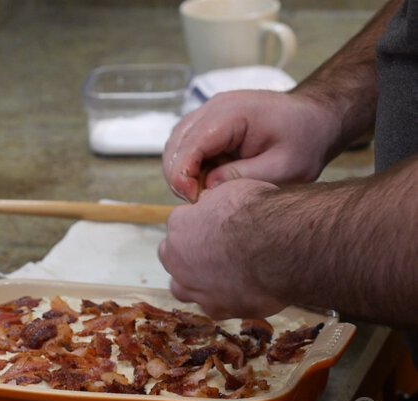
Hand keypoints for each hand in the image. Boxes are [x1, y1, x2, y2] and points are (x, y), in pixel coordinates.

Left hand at [157, 178, 286, 319]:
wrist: (280, 245)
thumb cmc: (259, 211)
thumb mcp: (231, 189)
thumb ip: (215, 199)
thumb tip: (211, 200)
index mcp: (179, 226)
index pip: (179, 225)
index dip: (198, 225)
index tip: (215, 226)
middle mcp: (178, 260)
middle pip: (172, 258)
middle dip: (187, 255)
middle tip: (213, 251)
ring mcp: (196, 288)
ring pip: (183, 289)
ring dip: (196, 283)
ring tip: (221, 277)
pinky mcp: (219, 308)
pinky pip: (215, 308)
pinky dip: (224, 301)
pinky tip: (241, 293)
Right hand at [163, 90, 338, 202]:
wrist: (316, 119)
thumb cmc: (305, 140)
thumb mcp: (284, 167)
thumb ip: (245, 177)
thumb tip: (208, 187)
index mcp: (232, 114)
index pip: (190, 145)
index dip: (182, 175)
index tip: (193, 200)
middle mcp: (214, 107)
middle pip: (176, 144)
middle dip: (178, 176)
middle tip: (197, 201)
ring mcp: (210, 112)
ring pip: (176, 144)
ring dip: (182, 170)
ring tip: (202, 191)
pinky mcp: (210, 121)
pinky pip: (187, 144)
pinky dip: (190, 164)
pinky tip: (207, 178)